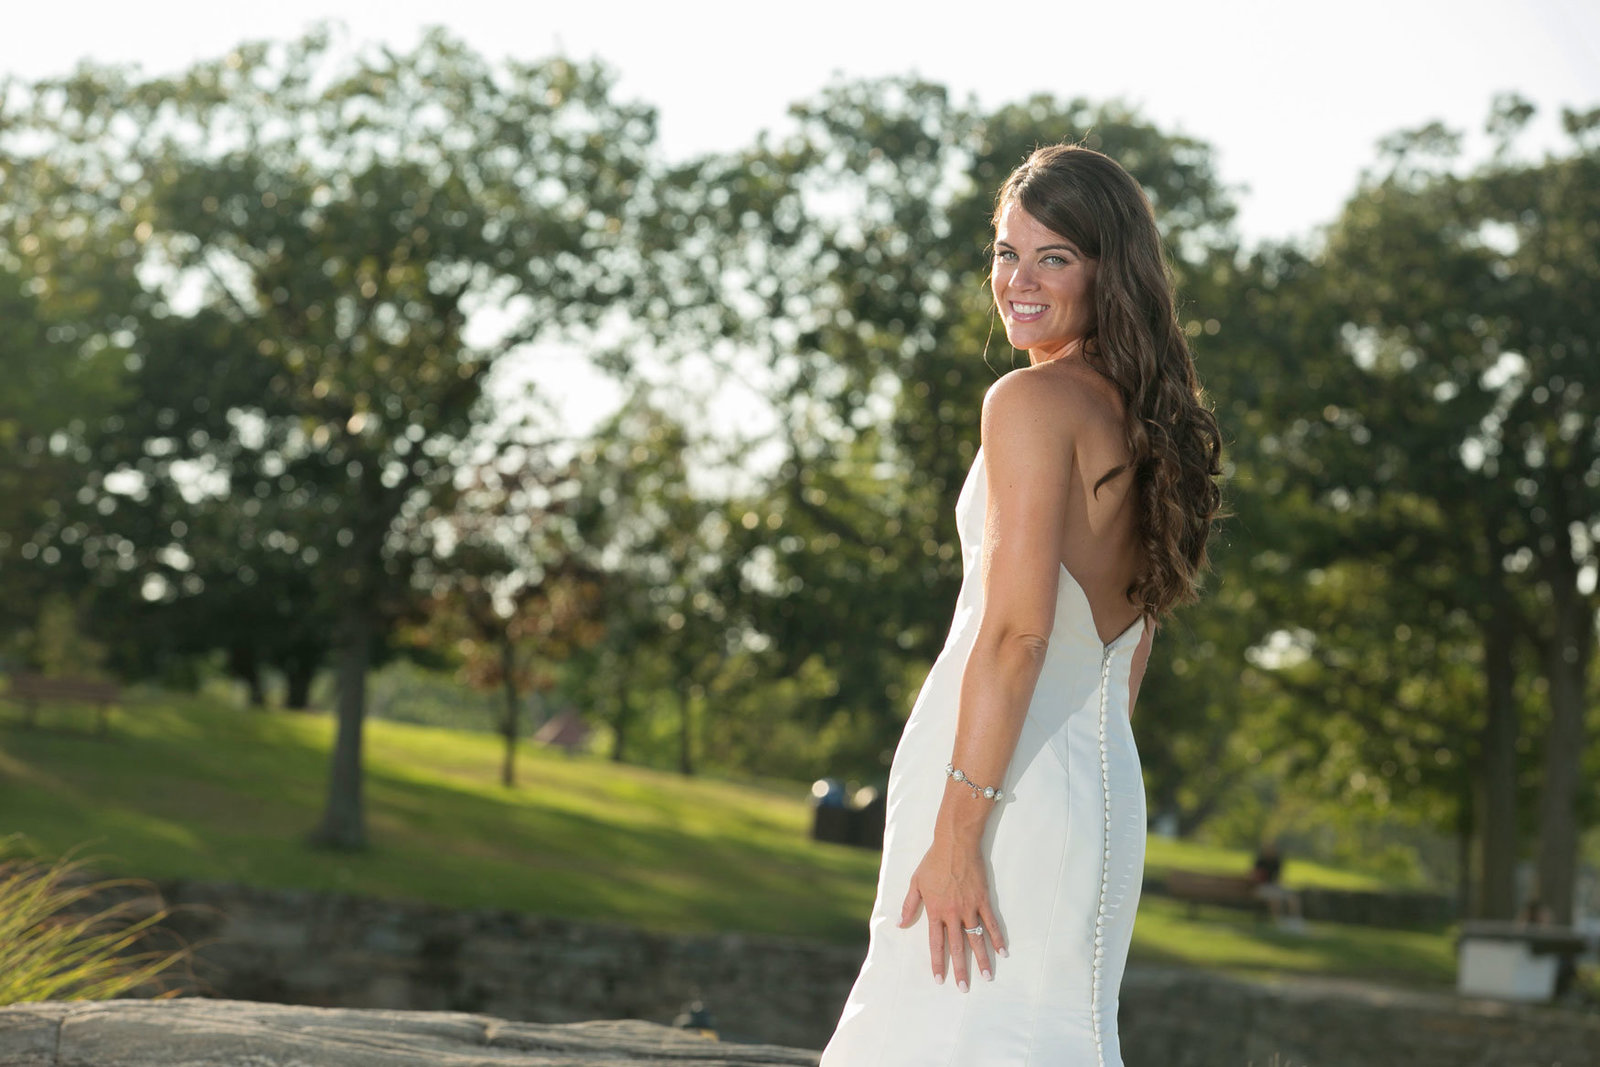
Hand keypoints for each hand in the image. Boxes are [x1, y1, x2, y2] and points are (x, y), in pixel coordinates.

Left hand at [898, 835, 1006, 990]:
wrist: (955, 844)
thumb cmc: (933, 862)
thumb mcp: (916, 882)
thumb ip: (909, 905)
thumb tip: (900, 924)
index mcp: (935, 910)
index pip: (936, 943)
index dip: (938, 962)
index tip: (939, 979)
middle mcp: (953, 913)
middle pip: (957, 947)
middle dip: (960, 969)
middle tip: (963, 988)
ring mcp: (970, 907)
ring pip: (976, 939)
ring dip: (982, 959)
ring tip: (987, 977)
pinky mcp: (983, 900)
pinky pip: (991, 923)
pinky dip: (997, 938)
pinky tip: (1002, 951)